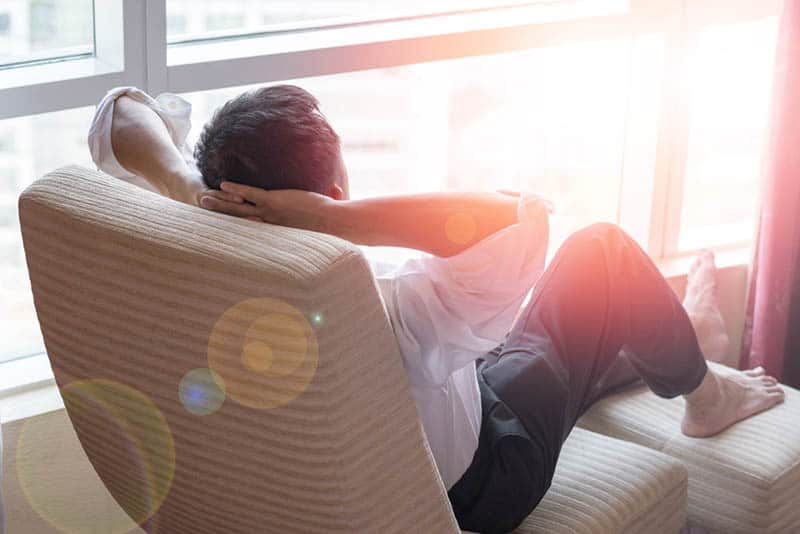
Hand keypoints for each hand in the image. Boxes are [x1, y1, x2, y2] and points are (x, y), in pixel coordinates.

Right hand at [199, 181, 331, 227]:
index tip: (227, 229)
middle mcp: (270, 225)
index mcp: (278, 232)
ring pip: (239, 208)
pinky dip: (236, 189)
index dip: (240, 229)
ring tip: (204, 199)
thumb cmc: (334, 225)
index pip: (254, 230)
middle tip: (205, 212)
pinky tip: (223, 184)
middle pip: (239, 221)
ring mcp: (271, 213)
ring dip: (221, 203)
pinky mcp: (274, 201)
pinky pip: (250, 194)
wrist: (336, 224)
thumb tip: (339, 189)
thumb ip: (328, 202)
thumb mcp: (324, 218)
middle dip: (221, 216)